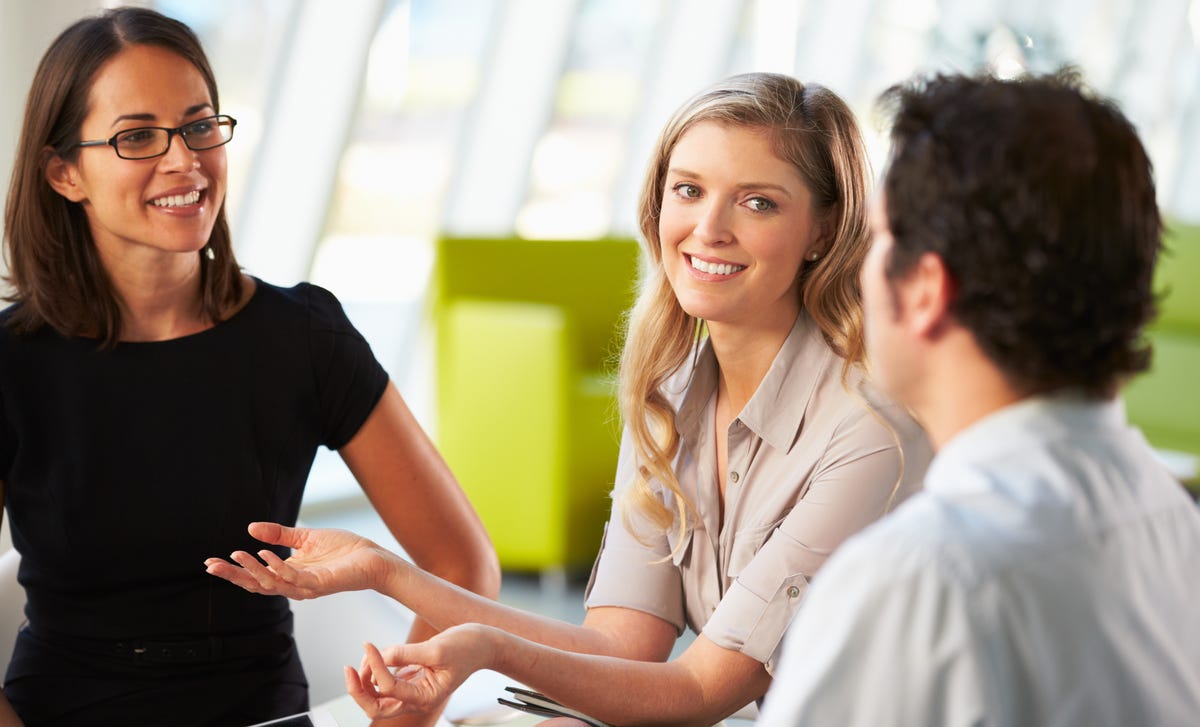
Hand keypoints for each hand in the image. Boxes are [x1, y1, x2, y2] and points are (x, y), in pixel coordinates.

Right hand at [204, 522, 391, 598]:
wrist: (371, 556)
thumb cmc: (343, 549)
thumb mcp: (304, 538)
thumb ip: (279, 535)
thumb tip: (250, 528)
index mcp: (288, 574)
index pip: (255, 576)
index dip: (233, 571)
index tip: (210, 562)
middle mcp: (293, 584)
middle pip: (257, 584)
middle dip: (234, 576)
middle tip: (212, 565)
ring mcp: (306, 586)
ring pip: (272, 583)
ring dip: (253, 569)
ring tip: (236, 554)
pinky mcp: (320, 584)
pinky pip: (294, 578)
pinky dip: (278, 567)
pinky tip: (265, 554)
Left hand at [346, 625, 497, 718]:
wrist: (484, 644)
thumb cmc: (468, 647)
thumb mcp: (437, 648)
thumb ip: (406, 654)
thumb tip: (381, 655)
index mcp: (426, 698)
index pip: (388, 689)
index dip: (375, 667)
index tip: (369, 645)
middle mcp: (417, 700)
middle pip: (376, 707)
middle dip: (358, 690)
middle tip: (348, 669)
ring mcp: (414, 692)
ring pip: (378, 697)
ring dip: (366, 678)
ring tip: (367, 653)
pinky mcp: (413, 680)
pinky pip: (387, 684)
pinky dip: (378, 671)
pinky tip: (379, 656)